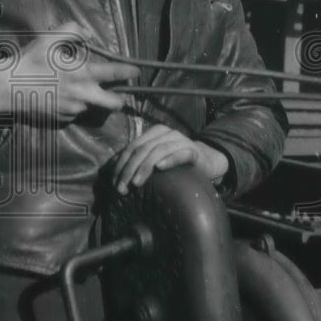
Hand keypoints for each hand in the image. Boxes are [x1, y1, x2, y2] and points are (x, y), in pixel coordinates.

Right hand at [0, 21, 139, 121]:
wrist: (5, 88)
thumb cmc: (29, 61)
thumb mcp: (49, 39)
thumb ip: (73, 30)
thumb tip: (89, 35)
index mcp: (83, 73)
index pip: (117, 74)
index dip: (130, 72)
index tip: (137, 71)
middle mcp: (83, 95)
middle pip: (115, 104)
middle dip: (121, 99)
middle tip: (119, 93)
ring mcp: (73, 110)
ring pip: (93, 107)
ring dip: (92, 99)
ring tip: (77, 88)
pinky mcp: (63, 119)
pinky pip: (75, 112)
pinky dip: (74, 104)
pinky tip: (59, 95)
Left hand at [113, 124, 229, 194]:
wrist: (206, 160)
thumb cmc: (176, 162)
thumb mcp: (156, 157)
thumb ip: (140, 160)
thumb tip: (115, 173)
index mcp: (155, 132)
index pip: (132, 147)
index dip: (121, 165)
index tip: (114, 182)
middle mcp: (167, 133)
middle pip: (142, 149)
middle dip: (129, 170)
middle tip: (121, 188)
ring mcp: (181, 140)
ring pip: (158, 151)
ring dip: (144, 168)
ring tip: (136, 183)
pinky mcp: (193, 151)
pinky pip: (180, 154)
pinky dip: (169, 160)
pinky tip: (160, 168)